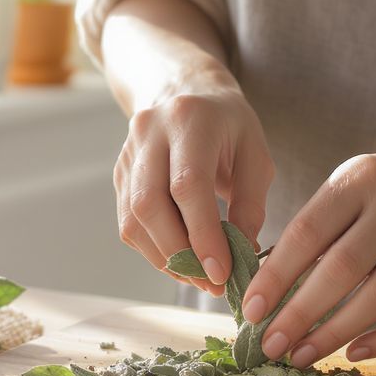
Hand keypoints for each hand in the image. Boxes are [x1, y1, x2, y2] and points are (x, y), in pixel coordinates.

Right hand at [114, 73, 274, 295]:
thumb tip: (241, 255)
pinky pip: (128, 222)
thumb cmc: (229, 126)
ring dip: (166, 258)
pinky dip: (154, 250)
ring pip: (133, 219)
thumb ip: (251, 204)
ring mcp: (128, 153)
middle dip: (181, 253)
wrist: (185, 91)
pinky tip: (181, 261)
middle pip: (150, 205)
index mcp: (189, 119)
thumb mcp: (256, 154)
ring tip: (200, 277)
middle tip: (212, 283)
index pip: (188, 185)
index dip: (202, 234)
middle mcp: (149, 132)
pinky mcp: (119, 174)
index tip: (222, 271)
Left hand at [241, 145, 375, 364]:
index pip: (307, 232)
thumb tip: (266, 287)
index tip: (251, 309)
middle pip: (341, 269)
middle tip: (269, 344)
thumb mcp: (349, 186)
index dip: (275, 275)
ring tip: (300, 355)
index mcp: (359, 180)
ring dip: (334, 334)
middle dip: (299, 313)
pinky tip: (353, 353)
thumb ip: (314, 228)